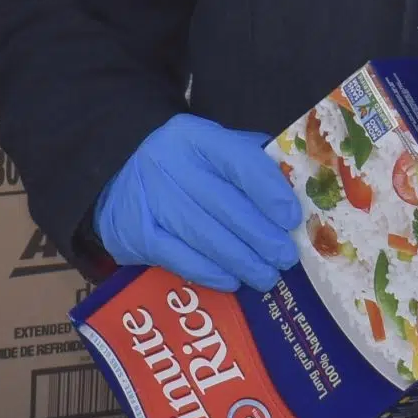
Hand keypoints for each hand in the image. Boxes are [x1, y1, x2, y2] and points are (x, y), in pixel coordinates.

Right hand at [94, 114, 301, 292]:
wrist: (118, 178)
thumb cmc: (183, 167)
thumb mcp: (213, 149)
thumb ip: (251, 163)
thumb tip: (299, 193)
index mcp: (194, 136)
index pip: (238, 161)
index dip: (269, 192)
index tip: (291, 219)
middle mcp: (167, 162)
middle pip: (224, 205)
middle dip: (261, 237)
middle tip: (286, 259)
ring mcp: (149, 198)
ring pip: (204, 235)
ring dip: (242, 261)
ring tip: (266, 277)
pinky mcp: (136, 232)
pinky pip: (179, 257)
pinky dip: (210, 273)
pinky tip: (231, 281)